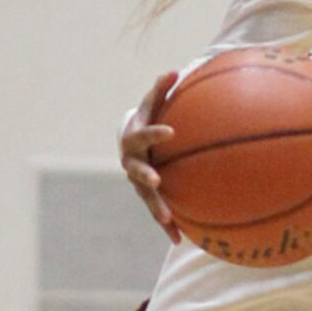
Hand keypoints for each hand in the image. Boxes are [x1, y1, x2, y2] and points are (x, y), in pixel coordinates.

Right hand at [121, 70, 180, 241]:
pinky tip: (180, 241)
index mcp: (134, 140)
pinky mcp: (147, 196)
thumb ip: (162, 90)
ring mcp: (137, 181)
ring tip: (169, 218)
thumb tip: (176, 70)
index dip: (155, 133)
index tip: (171, 132)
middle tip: (157, 179)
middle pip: (136, 170)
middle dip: (146, 175)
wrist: (131, 142)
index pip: (144, 135)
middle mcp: (132, 162)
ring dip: (156, 207)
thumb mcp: (153, 104)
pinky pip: (157, 212)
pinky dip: (168, 227)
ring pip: (146, 196)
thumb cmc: (148, 118)